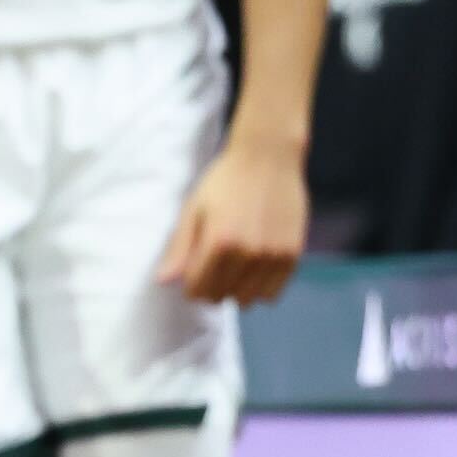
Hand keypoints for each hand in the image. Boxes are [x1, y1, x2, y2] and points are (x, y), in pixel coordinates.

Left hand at [156, 135, 307, 304]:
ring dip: (235, 291)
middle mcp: (249, 253)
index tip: (192, 276)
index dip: (190, 287)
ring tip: (232, 272)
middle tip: (211, 270)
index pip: (198, 288)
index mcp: (219, 242)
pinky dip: (259, 289)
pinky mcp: (293, 254)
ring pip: (247, 299)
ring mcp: (274, 255)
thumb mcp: (194, 209)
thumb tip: (163, 282)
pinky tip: (251, 273)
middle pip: (221, 295)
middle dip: (210, 289)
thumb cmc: (224, 181)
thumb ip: (180, 248)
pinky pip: (273, 293)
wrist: (269, 158)